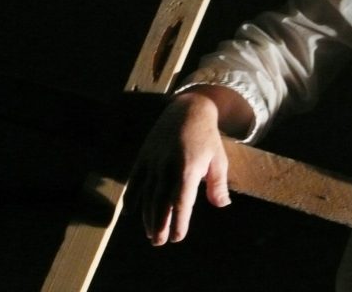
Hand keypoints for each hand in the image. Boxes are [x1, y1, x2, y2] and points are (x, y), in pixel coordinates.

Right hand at [127, 92, 231, 245]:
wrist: (188, 109)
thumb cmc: (207, 137)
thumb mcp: (219, 158)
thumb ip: (218, 183)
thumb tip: (221, 205)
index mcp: (188, 169)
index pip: (182, 202)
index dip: (179, 221)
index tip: (178, 237)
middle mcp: (168, 167)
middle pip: (160, 202)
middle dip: (159, 224)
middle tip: (158, 242)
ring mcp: (153, 161)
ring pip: (146, 194)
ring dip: (147, 215)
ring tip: (150, 233)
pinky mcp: (144, 155)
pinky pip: (135, 179)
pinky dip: (131, 195)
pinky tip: (129, 211)